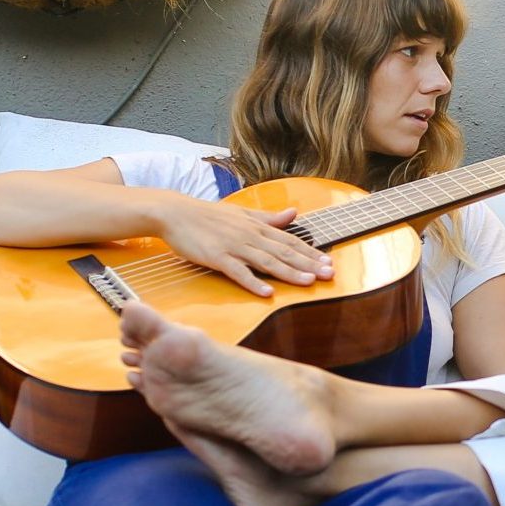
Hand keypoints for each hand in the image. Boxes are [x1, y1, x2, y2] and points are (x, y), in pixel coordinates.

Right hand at [157, 197, 333, 297]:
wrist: (175, 213)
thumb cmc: (207, 215)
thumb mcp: (242, 213)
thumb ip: (268, 217)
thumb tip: (293, 213)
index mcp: (257, 227)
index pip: (290, 241)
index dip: (310, 253)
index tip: (329, 262)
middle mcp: (250, 236)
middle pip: (284, 252)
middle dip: (308, 264)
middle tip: (329, 274)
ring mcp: (234, 247)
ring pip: (267, 262)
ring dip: (289, 273)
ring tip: (308, 283)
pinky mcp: (217, 257)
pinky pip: (238, 272)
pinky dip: (253, 282)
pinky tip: (268, 292)